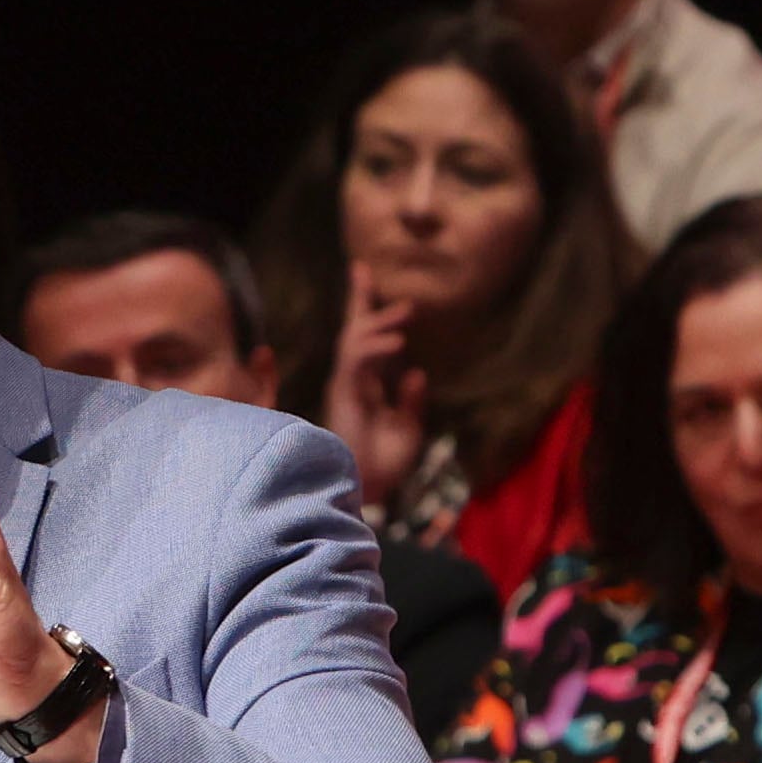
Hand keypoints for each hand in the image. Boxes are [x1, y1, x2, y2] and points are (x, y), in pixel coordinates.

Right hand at [323, 263, 426, 510]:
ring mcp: (346, 386)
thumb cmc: (384, 466)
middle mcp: (352, 382)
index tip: (366, 278)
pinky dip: (376, 347)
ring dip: (379, 322)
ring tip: (407, 313)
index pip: (366, 343)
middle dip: (358, 300)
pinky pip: (356, 361)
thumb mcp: (408, 429)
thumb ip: (410, 401)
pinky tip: (399, 343)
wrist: (370, 491)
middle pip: (353, 331)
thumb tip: (416, 371)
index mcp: (366, 386)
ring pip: (354, 340)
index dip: (367, 312)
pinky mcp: (345, 395)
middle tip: (364, 271)